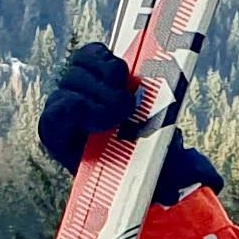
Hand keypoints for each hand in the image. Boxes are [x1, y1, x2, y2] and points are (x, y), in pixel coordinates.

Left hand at [37, 40, 220, 202]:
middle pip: (72, 86)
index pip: (57, 115)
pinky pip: (94, 54)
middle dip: (104, 95)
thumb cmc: (144, 175)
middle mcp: (63, 110)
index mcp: (60, 139)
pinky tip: (128, 75)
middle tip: (131, 106)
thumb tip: (181, 184)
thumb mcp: (147, 179)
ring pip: (82, 65)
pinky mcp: (91, 70)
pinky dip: (111, 59)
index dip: (83, 111)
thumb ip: (154, 175)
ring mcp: (75, 87)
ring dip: (110, 74)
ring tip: (133, 92)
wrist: (146, 159)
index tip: (115, 119)